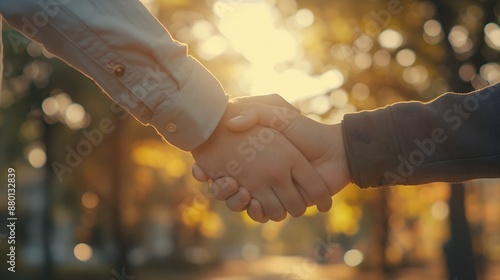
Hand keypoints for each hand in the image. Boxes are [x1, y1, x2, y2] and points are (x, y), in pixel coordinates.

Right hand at [191, 100, 331, 221]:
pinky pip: (262, 213)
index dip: (208, 169)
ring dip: (236, 201)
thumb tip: (230, 123)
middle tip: (223, 181)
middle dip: (220, 189)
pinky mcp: (283, 204)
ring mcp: (271, 191)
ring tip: (239, 190)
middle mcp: (260, 175)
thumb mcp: (278, 114)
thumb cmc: (305, 130)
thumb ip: (256, 113)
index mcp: (255, 156)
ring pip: (243, 204)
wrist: (335, 152)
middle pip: (228, 189)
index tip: (201, 169)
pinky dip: (256, 211)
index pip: (222, 166)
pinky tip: (253, 201)